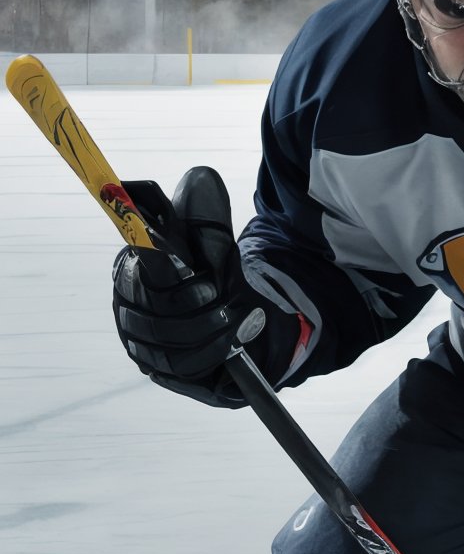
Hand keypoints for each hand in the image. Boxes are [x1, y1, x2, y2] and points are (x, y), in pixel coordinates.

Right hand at [112, 166, 295, 402]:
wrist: (238, 306)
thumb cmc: (214, 267)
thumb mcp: (213, 236)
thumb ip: (204, 210)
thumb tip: (201, 179)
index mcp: (130, 273)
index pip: (140, 286)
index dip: (178, 292)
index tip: (213, 287)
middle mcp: (128, 312)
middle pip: (155, 324)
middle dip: (201, 316)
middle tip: (234, 306)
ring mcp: (141, 346)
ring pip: (170, 352)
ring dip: (212, 338)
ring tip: (244, 322)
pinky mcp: (161, 372)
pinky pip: (182, 374)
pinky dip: (214, 357)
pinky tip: (237, 343)